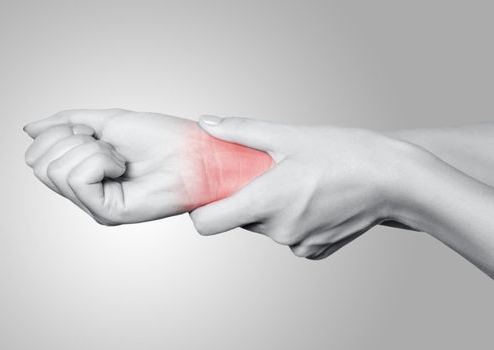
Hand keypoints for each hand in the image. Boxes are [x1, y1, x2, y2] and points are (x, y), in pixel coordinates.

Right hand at [24, 109, 271, 224]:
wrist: (194, 151)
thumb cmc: (162, 138)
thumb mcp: (106, 122)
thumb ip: (66, 125)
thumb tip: (28, 128)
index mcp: (82, 174)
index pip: (36, 156)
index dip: (62, 133)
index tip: (98, 134)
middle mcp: (85, 194)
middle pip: (38, 166)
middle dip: (72, 141)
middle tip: (110, 147)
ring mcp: (95, 205)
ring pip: (54, 171)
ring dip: (89, 149)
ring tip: (120, 157)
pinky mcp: (108, 213)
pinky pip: (77, 177)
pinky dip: (99, 159)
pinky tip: (122, 165)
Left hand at [190, 116, 423, 258]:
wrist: (394, 180)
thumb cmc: (345, 153)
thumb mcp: (289, 135)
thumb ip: (241, 132)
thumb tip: (207, 124)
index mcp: (266, 201)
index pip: (208, 223)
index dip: (202, 209)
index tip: (211, 193)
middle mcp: (278, 230)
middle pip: (241, 219)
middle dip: (248, 198)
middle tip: (271, 174)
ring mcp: (298, 244)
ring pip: (266, 226)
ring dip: (272, 208)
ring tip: (300, 184)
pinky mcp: (315, 251)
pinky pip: (289, 236)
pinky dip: (293, 220)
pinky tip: (315, 201)